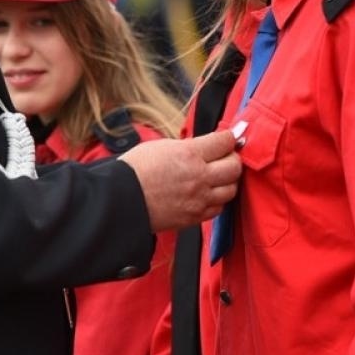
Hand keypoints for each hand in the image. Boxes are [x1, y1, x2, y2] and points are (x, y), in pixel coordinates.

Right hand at [119, 131, 240, 231]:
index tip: (226, 139)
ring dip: (227, 182)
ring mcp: (198, 199)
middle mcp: (199, 176)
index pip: (224, 142)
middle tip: (224, 158)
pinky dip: (217, 201)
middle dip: (231, 159)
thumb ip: (188, 147)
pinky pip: (219, 209)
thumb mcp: (161, 146)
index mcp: (189, 154)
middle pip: (234, 166)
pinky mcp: (194, 217)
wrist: (120, 200)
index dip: (228, 138)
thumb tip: (204, 148)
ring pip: (231, 189)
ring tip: (217, 178)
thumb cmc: (135, 171)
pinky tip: (207, 195)